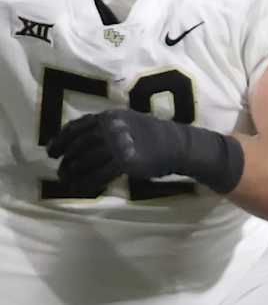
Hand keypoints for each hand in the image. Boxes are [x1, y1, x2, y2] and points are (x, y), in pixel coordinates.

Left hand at [47, 108, 242, 194]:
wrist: (179, 146)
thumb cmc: (153, 136)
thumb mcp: (127, 122)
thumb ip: (106, 127)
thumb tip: (82, 140)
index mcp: (109, 116)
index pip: (76, 127)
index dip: (60, 140)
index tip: (51, 151)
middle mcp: (110, 128)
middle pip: (79, 145)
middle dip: (65, 159)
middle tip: (60, 170)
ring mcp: (118, 144)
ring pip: (86, 161)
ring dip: (73, 172)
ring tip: (67, 180)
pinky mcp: (124, 162)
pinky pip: (99, 174)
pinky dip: (86, 183)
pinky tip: (80, 188)